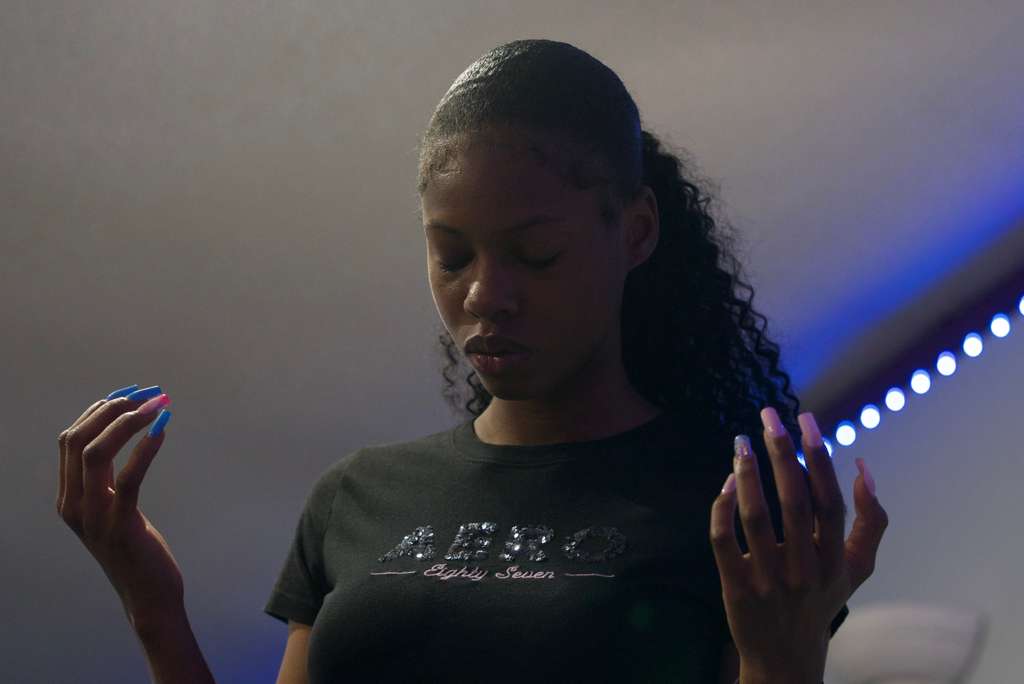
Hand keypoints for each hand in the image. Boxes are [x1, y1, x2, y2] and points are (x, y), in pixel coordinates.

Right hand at [56, 387, 182, 634]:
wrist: (147, 595)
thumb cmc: (137, 548)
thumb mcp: (112, 509)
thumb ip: (107, 478)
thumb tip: (121, 430)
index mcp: (69, 497)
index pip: (70, 439)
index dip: (98, 409)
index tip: (130, 392)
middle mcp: (73, 505)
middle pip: (77, 439)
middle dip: (112, 408)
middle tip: (147, 393)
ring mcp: (93, 517)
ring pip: (95, 453)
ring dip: (127, 421)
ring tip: (157, 404)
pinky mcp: (120, 526)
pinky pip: (128, 479)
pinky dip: (144, 449)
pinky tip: (162, 430)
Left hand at [709, 407, 888, 682]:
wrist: (785, 657)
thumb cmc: (820, 599)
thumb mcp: (856, 567)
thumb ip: (872, 522)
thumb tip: (864, 469)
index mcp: (834, 561)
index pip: (829, 501)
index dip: (819, 457)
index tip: (806, 420)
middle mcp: (804, 571)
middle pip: (793, 503)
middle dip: (782, 453)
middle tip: (769, 417)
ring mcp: (768, 581)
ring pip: (755, 518)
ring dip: (747, 475)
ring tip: (741, 442)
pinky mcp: (736, 588)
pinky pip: (724, 541)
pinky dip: (722, 510)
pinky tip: (725, 484)